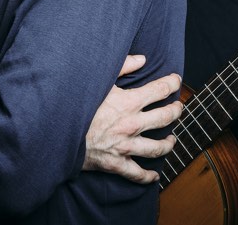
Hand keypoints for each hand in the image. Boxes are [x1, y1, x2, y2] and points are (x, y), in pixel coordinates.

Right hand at [83, 55, 182, 183]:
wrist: (59, 131)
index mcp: (129, 102)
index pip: (160, 90)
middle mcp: (133, 124)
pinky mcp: (117, 163)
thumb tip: (142, 58)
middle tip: (178, 108)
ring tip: (172, 140)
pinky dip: (147, 177)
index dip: (172, 83)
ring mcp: (127, 146)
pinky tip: (154, 176)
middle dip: (176, 111)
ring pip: (157, 148)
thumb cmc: (78, 104)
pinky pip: (137, 173)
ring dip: (168, 144)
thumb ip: (122, 66)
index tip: (176, 81)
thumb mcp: (99, 79)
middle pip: (165, 117)